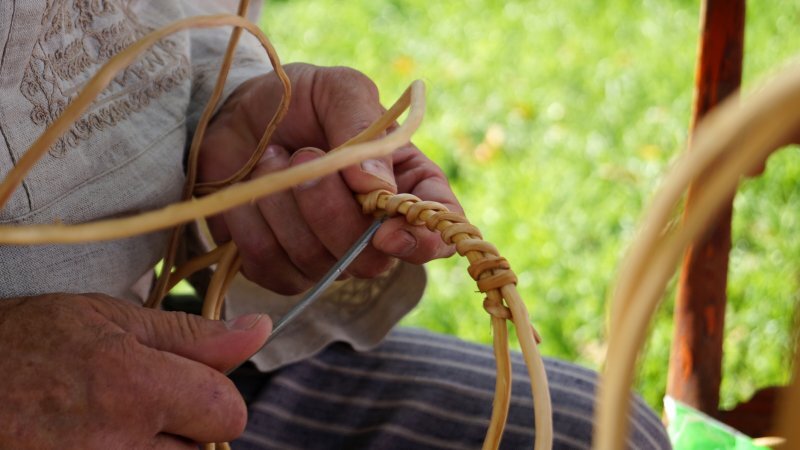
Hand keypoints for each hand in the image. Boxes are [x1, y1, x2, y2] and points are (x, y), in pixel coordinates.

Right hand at [0, 293, 269, 447]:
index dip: (212, 393)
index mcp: (135, 388)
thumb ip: (190, 334)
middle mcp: (119, 446)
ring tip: (105, 424)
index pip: (229, 412)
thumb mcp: (106, 319)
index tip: (184, 382)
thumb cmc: (22, 343)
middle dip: (183, 427)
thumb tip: (259, 331)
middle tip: (132, 404)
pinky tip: (87, 440)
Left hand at [199, 63, 461, 293]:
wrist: (238, 114)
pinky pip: (270, 265)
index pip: (435, 233)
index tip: (387, 231)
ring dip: (285, 204)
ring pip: (317, 263)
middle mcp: (372, 231)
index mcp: (406, 186)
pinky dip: (253, 222)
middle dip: (332, 213)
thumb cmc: (301, 100)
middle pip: (371, 261)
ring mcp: (327, 256)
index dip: (422, 242)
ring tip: (273, 156)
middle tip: (306, 154)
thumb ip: (362, 124)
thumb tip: (376, 185)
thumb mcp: (337, 89)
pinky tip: (253, 186)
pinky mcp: (281, 268)